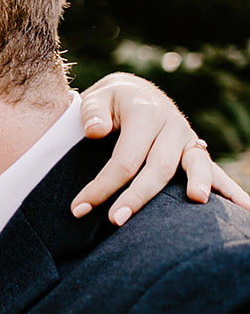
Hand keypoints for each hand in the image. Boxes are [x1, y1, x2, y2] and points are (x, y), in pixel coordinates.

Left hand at [73, 73, 249, 223]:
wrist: (135, 92)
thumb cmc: (110, 103)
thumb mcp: (96, 99)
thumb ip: (93, 113)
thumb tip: (97, 131)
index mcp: (145, 113)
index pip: (125, 157)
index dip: (102, 185)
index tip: (79, 208)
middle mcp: (172, 126)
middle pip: (158, 167)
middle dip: (137, 197)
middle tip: (115, 220)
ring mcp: (188, 140)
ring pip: (196, 165)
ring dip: (197, 184)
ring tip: (196, 202)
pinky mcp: (195, 152)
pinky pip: (215, 172)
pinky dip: (231, 191)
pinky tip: (244, 209)